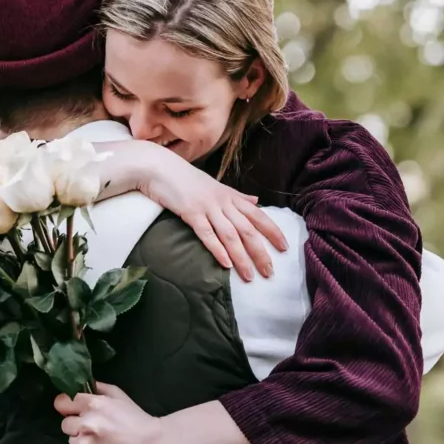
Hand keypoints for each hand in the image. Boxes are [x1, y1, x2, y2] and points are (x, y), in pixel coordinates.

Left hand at [54, 382, 162, 443]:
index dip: (67, 405)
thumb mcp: (120, 396)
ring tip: (100, 441)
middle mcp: (87, 423)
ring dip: (82, 441)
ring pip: (71, 442)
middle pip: (65, 424)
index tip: (71, 409)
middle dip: (76, 425)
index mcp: (94, 404)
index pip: (63, 402)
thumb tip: (82, 385)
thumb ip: (99, 388)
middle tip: (92, 427)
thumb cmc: (136, 419)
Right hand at [99, 140, 287, 280]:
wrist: (158, 167)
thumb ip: (237, 196)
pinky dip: (218, 250)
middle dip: (261, 252)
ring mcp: (207, 207)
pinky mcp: (191, 213)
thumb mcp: (215, 185)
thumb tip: (256, 201)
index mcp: (230, 196)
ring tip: (249, 276)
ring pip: (231, 235)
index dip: (273, 231)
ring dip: (242, 257)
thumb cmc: (185, 178)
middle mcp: (223, 202)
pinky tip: (226, 264)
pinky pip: (207, 234)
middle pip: (248, 230)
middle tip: (270, 272)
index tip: (285, 247)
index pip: (258, 215)